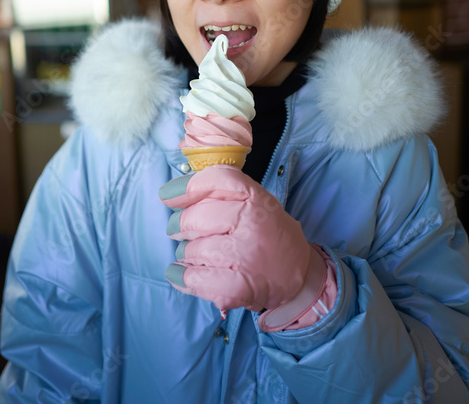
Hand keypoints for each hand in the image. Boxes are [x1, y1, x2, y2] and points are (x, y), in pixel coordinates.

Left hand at [159, 165, 316, 312]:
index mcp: (256, 199)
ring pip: (191, 250)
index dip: (185, 188)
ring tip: (201, 256)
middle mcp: (252, 224)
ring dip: (188, 254)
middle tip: (185, 232)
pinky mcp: (238, 286)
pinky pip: (194, 278)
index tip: (168, 197)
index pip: (213, 182)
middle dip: (182, 227)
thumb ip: (222, 192)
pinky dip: (182, 277)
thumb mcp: (256, 202)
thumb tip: (174, 194)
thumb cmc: (269, 234)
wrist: (300, 275)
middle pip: (193, 219)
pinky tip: (181, 274)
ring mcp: (245, 256)